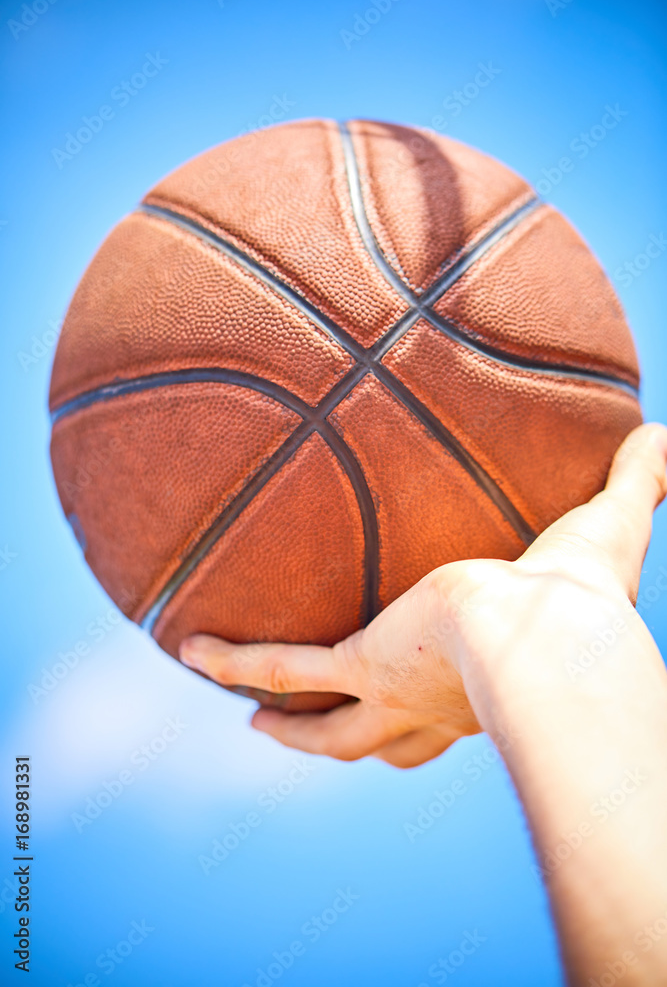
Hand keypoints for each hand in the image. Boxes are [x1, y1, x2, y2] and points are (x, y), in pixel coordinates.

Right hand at [179, 423, 666, 767]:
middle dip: (348, 742)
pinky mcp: (363, 670)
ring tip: (251, 720)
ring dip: (288, 728)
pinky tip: (194, 650)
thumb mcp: (607, 522)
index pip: (451, 712)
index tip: (420, 695)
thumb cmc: (586, 592)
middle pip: (380, 744)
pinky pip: (285, 668)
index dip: (432, 713)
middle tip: (313, 735)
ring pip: (327, 729)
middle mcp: (435, 702)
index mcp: (486, 684)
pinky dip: (239, 662)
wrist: (548, 631)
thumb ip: (637, 479)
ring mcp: (394, 693)